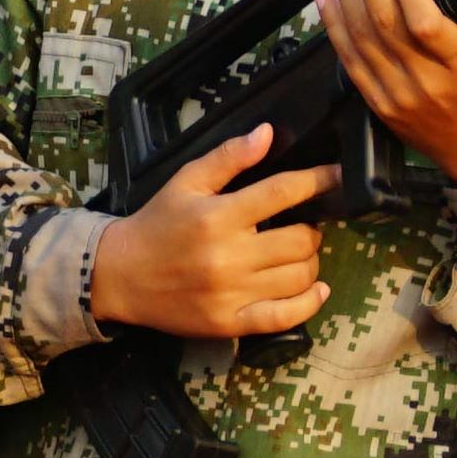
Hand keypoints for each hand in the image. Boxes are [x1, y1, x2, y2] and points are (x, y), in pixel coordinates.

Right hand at [87, 125, 332, 339]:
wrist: (120, 276)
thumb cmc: (157, 224)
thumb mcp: (186, 182)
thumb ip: (228, 157)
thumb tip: (267, 134)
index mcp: (219, 216)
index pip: (283, 192)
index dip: (318, 181)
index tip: (336, 176)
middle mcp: (229, 256)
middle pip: (301, 240)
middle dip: (312, 228)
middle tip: (302, 226)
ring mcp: (232, 294)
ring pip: (300, 277)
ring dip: (310, 262)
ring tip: (298, 254)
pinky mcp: (231, 323)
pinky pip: (285, 317)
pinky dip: (310, 303)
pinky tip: (317, 291)